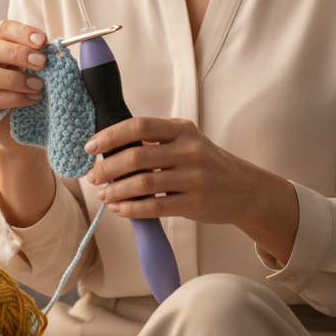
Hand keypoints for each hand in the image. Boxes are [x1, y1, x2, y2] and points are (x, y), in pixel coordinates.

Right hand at [0, 20, 49, 147]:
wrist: (22, 126)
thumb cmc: (28, 91)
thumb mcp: (35, 70)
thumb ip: (39, 57)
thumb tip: (54, 48)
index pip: (2, 29)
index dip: (22, 32)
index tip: (43, 41)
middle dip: (18, 53)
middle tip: (42, 63)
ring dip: (14, 78)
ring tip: (38, 85)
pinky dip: (14, 97)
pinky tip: (32, 99)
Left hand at [83, 117, 298, 262]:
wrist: (245, 190)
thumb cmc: (206, 164)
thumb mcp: (186, 142)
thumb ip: (154, 141)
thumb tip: (109, 150)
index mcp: (182, 129)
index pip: (139, 126)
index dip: (110, 136)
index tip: (91, 147)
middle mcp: (189, 150)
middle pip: (136, 157)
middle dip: (107, 168)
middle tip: (92, 176)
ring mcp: (194, 178)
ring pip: (143, 184)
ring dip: (115, 190)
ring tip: (102, 194)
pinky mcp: (195, 203)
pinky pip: (155, 207)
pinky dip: (131, 209)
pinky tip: (118, 209)